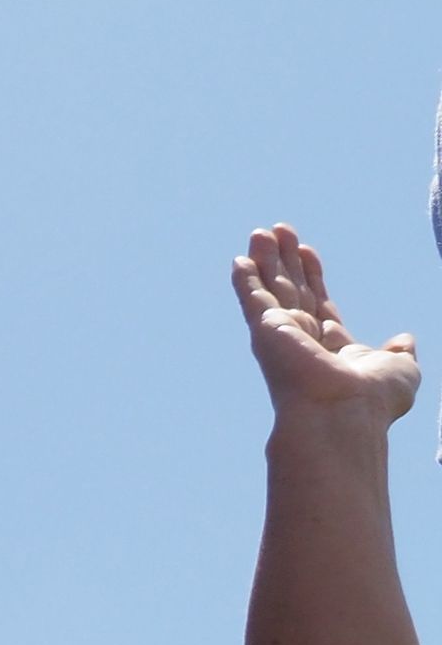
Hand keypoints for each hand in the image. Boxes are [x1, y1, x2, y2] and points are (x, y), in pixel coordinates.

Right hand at [237, 223, 418, 428]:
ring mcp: (281, 335)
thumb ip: (400, 353)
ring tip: (262, 232)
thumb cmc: (372, 400)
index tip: (308, 251)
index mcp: (329, 348)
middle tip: (279, 231)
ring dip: (267, 260)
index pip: (317, 302)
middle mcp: (301, 340)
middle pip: (292, 290)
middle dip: (286, 261)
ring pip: (273, 289)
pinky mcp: (266, 330)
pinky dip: (246, 280)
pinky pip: (254, 299)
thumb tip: (404, 341)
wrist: (343, 413)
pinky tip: (241, 260)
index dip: (312, 276)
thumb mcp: (400, 369)